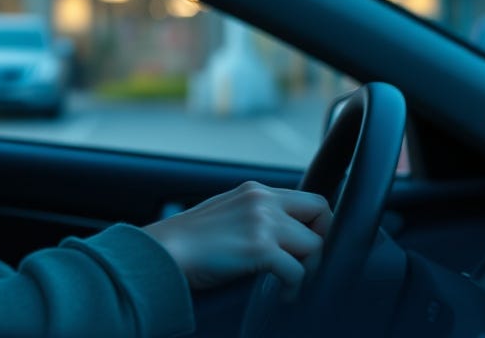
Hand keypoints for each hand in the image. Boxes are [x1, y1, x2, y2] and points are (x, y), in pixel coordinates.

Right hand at [142, 181, 330, 291]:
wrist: (162, 252)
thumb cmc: (187, 242)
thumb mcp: (226, 214)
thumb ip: (255, 215)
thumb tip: (284, 236)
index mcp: (254, 190)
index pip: (309, 199)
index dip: (317, 225)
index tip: (307, 248)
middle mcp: (261, 199)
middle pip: (322, 212)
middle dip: (322, 241)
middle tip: (308, 264)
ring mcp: (261, 222)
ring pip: (315, 244)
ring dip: (308, 268)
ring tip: (292, 283)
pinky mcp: (259, 248)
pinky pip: (297, 271)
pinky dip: (294, 287)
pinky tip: (282, 294)